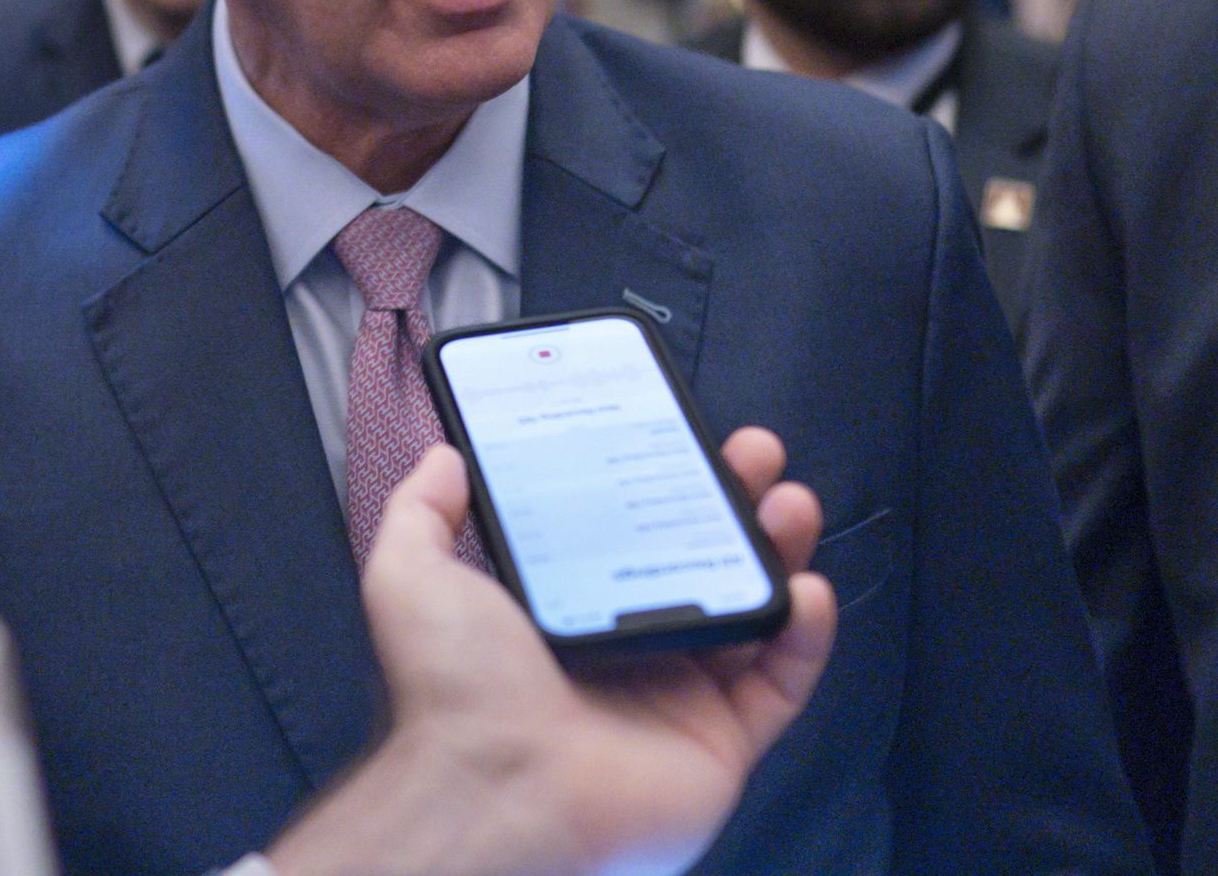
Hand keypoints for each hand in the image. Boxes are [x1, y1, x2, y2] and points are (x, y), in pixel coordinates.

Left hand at [267, 430, 836, 875]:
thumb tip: (446, 457)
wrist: (499, 790)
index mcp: (564, 608)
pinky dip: (805, 635)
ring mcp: (679, 695)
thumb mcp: (411, 576)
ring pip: (750, 611)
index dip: (660, 477)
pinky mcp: (720, 739)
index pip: (626, 529)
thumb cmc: (456, 689)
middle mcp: (626, 647)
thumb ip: (422, 510)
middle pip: (700, 558)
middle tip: (755, 453)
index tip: (683, 427)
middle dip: (734, 499)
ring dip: (779, 550)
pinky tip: (806, 588)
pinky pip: (781, 682)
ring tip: (791, 503)